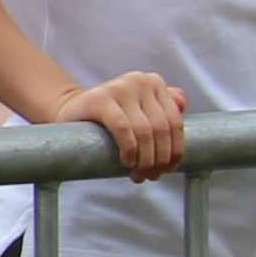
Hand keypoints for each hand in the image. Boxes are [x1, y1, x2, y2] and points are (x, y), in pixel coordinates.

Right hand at [46, 69, 188, 180]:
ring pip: (144, 131)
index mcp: (154, 82)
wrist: (72, 110)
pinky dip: (129, 149)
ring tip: (138, 175)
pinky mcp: (100, 98)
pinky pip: (123, 128)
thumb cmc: (110, 116)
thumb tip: (183, 105)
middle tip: (151, 176)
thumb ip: (162, 105)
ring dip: (145, 160)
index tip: (168, 169)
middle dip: (159, 159)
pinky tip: (126, 161)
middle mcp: (140, 80)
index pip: (175, 121)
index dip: (175, 150)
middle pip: (161, 129)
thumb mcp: (140, 109)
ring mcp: (120, 87)